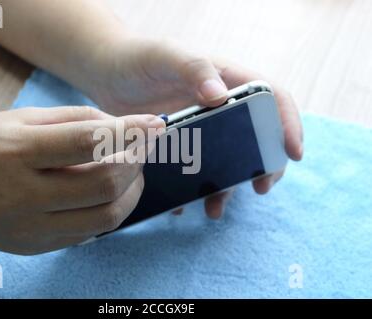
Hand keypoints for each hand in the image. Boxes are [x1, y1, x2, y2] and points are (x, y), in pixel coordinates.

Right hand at [0, 107, 164, 254]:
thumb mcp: (20, 118)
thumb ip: (75, 120)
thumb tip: (123, 127)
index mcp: (16, 153)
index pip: (89, 142)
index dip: (130, 131)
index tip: (155, 124)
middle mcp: (23, 196)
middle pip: (105, 185)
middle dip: (136, 162)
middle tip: (142, 147)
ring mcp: (30, 228)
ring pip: (106, 216)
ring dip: (131, 191)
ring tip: (131, 171)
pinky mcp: (37, 246)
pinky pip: (91, 232)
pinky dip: (111, 209)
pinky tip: (109, 192)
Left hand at [85, 39, 303, 217]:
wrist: (107, 75)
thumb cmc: (138, 58)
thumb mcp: (165, 56)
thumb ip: (194, 69)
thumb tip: (220, 96)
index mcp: (226, 81)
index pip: (270, 98)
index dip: (287, 123)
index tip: (292, 152)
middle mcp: (220, 108)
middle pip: (256, 138)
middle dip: (264, 165)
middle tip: (261, 187)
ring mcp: (202, 130)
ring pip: (226, 162)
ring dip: (226, 188)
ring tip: (213, 208)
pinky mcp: (181, 147)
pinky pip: (195, 173)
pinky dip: (191, 191)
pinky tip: (180, 204)